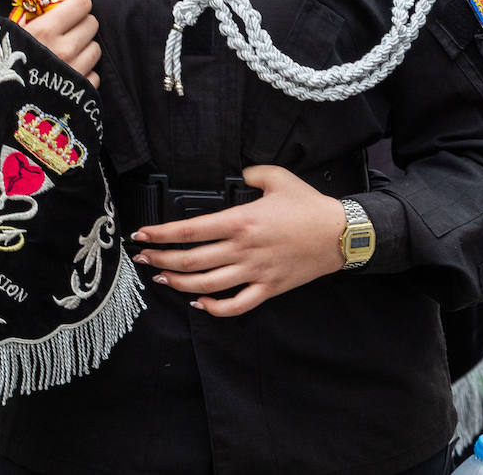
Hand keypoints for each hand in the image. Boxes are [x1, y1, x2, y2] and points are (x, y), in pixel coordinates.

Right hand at [22, 0, 100, 88]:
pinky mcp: (80, 94)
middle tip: (64, 30)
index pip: (82, 2)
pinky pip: (93, 75)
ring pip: (96, 49)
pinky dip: (83, 74)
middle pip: (92, 23)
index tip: (67, 3)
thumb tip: (48, 0)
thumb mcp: (8, 34)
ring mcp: (74, 72)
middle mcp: (64, 49)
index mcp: (44, 30)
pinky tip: (65, 76)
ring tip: (63, 54)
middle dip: (79, 23)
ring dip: (83, 48)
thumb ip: (30, 16)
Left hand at [130, 165, 345, 316]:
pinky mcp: (268, 288)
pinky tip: (201, 304)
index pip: (190, 230)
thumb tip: (236, 174)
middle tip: (143, 259)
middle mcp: (243, 249)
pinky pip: (237, 305)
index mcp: (241, 221)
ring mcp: (255, 272)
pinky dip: (215, 309)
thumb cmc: (308, 205)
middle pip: (191, 260)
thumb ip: (251, 173)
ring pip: (208, 285)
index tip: (142, 235)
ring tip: (162, 280)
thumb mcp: (277, 177)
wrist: (340, 233)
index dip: (161, 234)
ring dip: (180, 284)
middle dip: (161, 260)